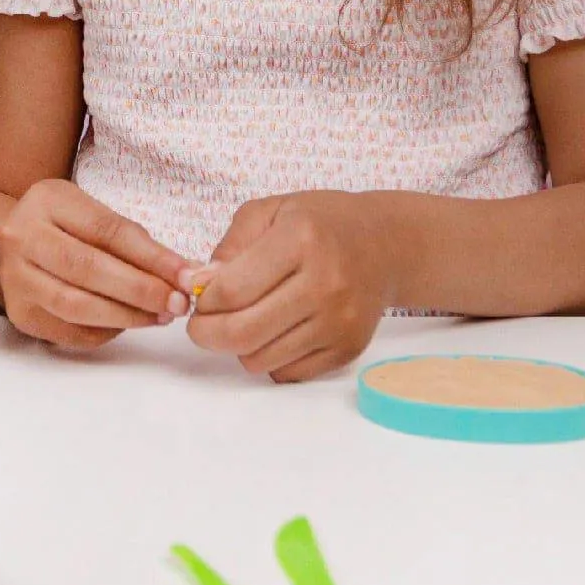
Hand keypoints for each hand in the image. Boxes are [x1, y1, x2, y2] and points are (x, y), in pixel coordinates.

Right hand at [0, 178, 188, 350]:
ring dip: (126, 316)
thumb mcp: (93, 216)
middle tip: (177, 303)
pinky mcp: (19, 312)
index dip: (151, 257)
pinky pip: (69, 331)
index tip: (186, 275)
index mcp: (47, 201)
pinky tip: (128, 324)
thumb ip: (134, 242)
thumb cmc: (66, 229)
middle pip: (87, 268)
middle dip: (140, 290)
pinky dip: (106, 332)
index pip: (106, 230)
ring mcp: (14, 276)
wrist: (15, 244)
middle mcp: (22, 236)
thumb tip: (185, 273)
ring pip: (76, 305)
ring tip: (159, 316)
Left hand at [186, 192, 394, 380]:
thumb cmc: (320, 223)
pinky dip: (269, 358)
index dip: (203, 300)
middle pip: (243, 333)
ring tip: (244, 321)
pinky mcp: (348, 348)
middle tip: (202, 324)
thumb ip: (230, 246)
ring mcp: (339, 321)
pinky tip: (274, 332)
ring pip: (260, 359)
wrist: (385, 245)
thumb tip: (199, 284)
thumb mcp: (270, 211)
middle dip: (207, 334)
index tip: (200, 297)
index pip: (232, 290)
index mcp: (301, 240)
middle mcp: (325, 284)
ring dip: (239, 347)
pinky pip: (287, 372)